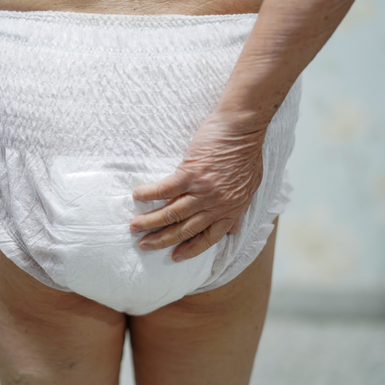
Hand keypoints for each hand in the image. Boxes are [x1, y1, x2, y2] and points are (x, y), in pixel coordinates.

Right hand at [129, 111, 267, 261]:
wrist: (243, 127)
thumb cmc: (248, 152)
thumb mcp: (251, 187)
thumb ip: (239, 210)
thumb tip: (234, 230)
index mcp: (231, 210)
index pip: (208, 238)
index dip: (191, 249)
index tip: (175, 257)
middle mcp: (216, 205)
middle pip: (185, 229)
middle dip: (162, 240)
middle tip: (144, 245)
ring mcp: (202, 190)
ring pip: (172, 213)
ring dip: (151, 222)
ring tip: (134, 227)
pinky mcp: (190, 173)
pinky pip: (165, 189)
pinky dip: (150, 194)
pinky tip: (137, 196)